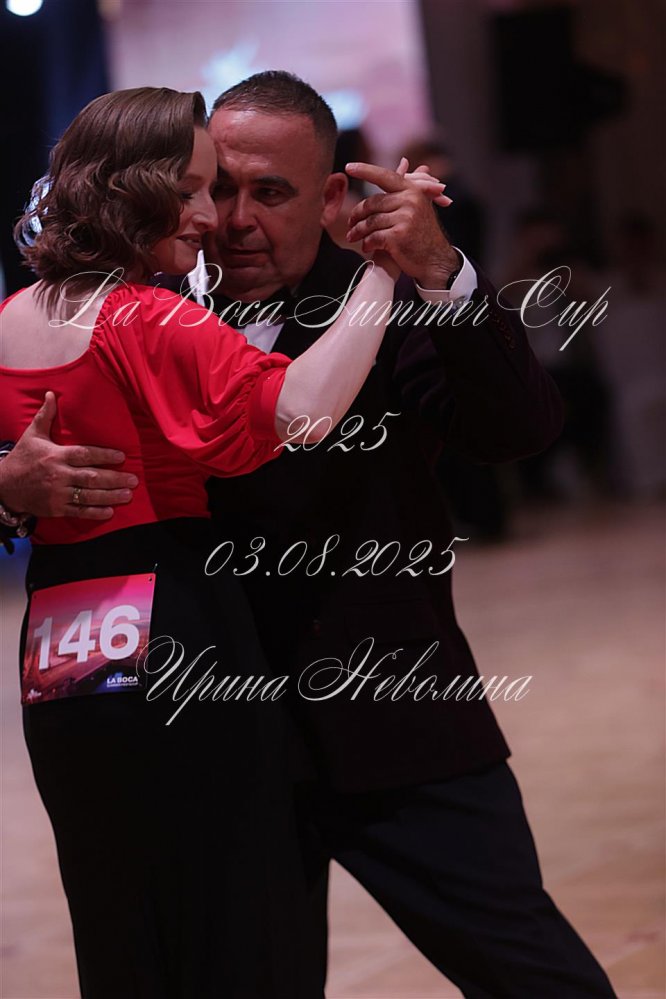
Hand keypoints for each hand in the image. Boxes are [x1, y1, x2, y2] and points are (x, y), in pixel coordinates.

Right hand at [0, 392, 138, 518]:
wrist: (4, 486)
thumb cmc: (22, 458)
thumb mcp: (32, 435)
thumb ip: (46, 416)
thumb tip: (51, 394)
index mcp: (56, 456)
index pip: (85, 454)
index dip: (104, 455)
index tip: (122, 457)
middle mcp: (59, 475)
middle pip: (91, 477)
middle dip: (114, 479)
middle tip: (133, 480)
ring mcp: (58, 494)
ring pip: (89, 495)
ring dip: (110, 496)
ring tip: (128, 495)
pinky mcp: (56, 508)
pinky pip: (79, 511)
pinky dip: (95, 513)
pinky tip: (110, 512)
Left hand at [345, 158, 460, 288]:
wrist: (435, 260)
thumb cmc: (421, 234)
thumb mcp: (417, 206)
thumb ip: (405, 186)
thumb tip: (404, 161)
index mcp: (412, 190)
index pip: (384, 176)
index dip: (365, 170)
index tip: (348, 167)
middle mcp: (409, 200)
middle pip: (372, 203)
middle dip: (357, 216)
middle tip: (349, 226)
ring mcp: (405, 217)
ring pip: (370, 221)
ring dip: (358, 232)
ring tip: (353, 238)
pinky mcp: (399, 235)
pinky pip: (374, 236)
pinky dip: (367, 243)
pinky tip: (366, 247)